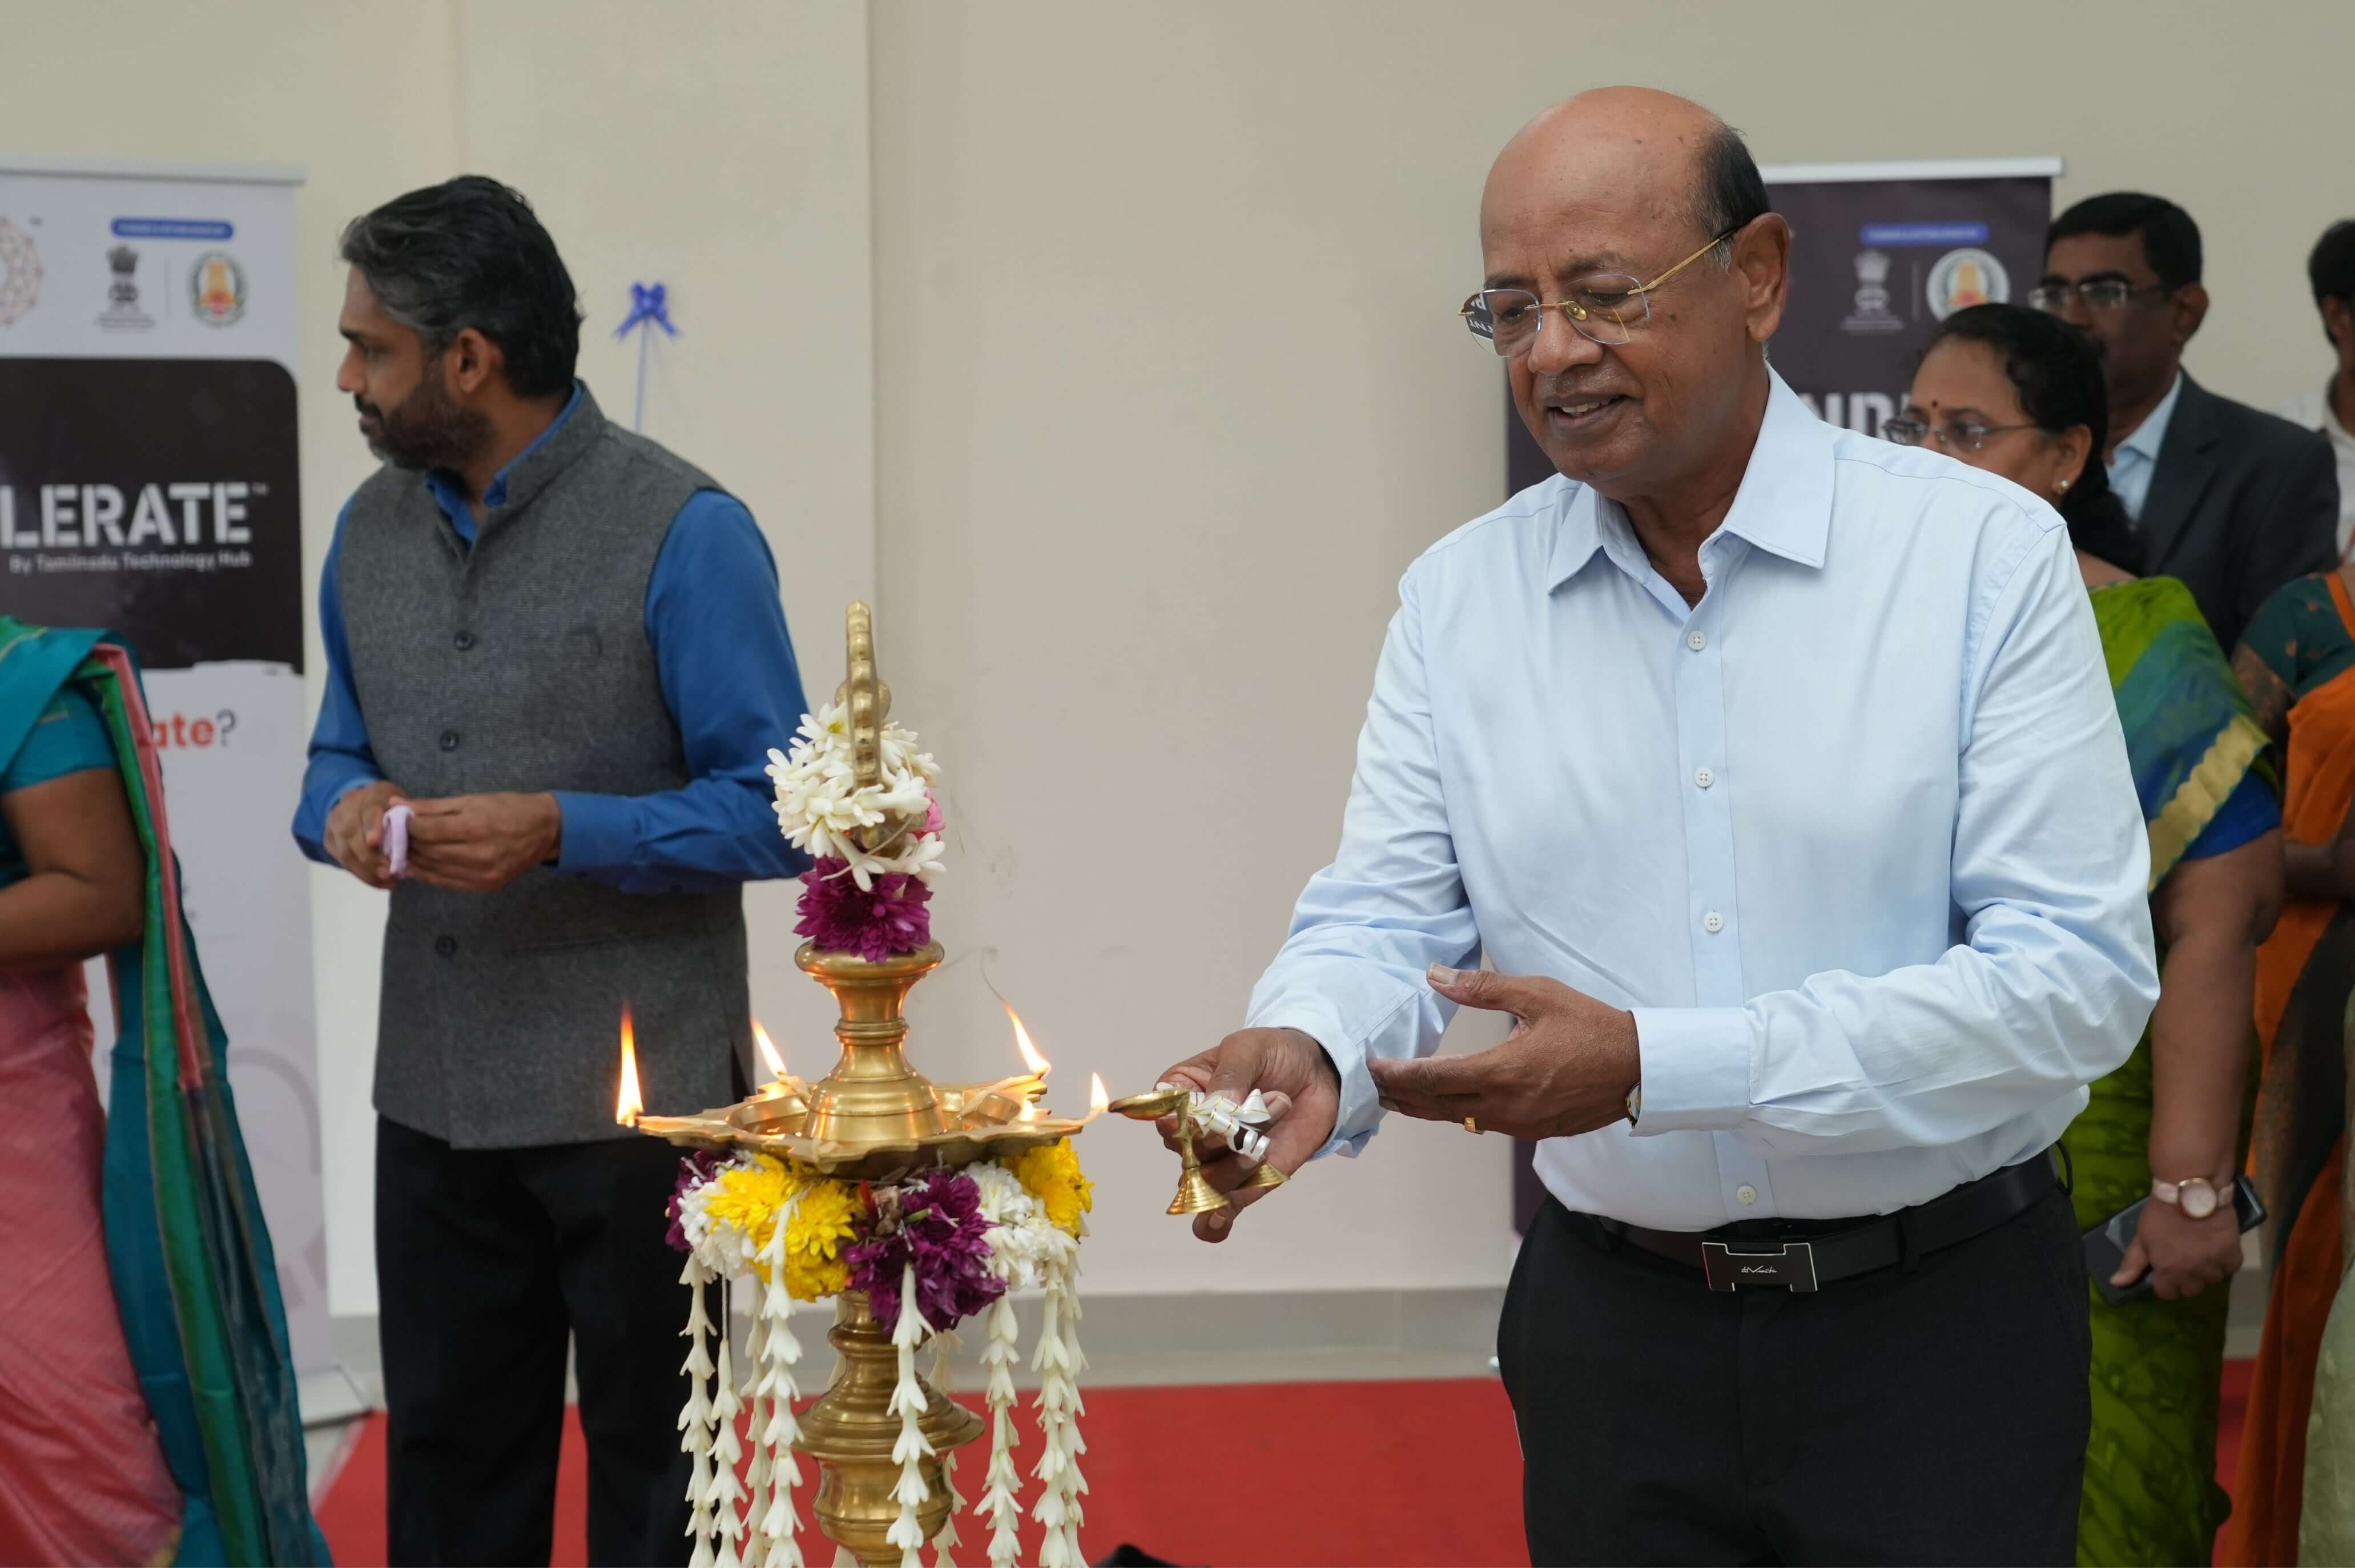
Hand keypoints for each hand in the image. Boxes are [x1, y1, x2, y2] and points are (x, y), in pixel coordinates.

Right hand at [324, 780, 406, 889]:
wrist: (366, 805)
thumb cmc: (395, 810)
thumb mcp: (406, 808)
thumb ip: (408, 822)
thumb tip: (413, 843)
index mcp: (373, 793)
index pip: (369, 808)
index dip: (372, 825)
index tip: (375, 841)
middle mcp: (349, 805)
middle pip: (351, 831)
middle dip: (370, 857)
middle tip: (389, 873)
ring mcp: (335, 822)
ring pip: (345, 849)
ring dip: (366, 870)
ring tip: (388, 882)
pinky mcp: (330, 839)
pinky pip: (342, 860)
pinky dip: (361, 874)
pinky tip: (379, 883)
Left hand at [401, 793, 562, 892]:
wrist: (545, 830)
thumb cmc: (509, 808)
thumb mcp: (472, 800)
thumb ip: (433, 806)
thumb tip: (396, 804)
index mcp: (476, 826)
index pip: (428, 830)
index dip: (407, 825)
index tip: (397, 819)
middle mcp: (480, 853)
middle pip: (430, 851)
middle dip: (408, 843)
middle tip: (395, 836)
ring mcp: (484, 873)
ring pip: (436, 869)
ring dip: (415, 860)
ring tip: (404, 850)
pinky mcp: (487, 885)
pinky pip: (449, 883)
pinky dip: (430, 875)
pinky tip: (419, 867)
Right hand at [1154, 1027, 1338, 1243]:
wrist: (1317, 1073)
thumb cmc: (1274, 1054)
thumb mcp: (1249, 1049)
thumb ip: (1230, 1076)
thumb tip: (1215, 1109)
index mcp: (1183, 1093)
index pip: (1164, 1114)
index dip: (1177, 1120)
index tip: (1196, 1117)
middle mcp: (1194, 1131)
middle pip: (1188, 1151)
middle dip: (1227, 1133)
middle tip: (1272, 1099)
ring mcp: (1219, 1159)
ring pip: (1209, 1179)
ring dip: (1245, 1156)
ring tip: (1278, 1116)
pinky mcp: (1247, 1180)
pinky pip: (1222, 1209)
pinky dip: (1215, 1220)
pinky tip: (1217, 1221)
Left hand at [1368, 964, 1638, 1139]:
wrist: (1639, 1068)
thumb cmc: (1590, 1026)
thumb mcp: (1537, 995)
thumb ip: (1482, 988)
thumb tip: (1434, 975)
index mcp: (1501, 1072)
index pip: (1432, 1079)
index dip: (1397, 1074)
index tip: (1373, 1066)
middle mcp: (1505, 1106)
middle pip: (1436, 1106)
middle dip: (1401, 1095)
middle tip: (1373, 1085)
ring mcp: (1520, 1124)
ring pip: (1459, 1120)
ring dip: (1426, 1108)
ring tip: (1400, 1097)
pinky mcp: (1534, 1131)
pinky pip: (1485, 1125)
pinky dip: (1458, 1114)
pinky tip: (1449, 1103)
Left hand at [2115, 1186, 2242, 1299]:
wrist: (2190, 1192)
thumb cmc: (2161, 1213)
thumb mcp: (2141, 1236)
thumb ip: (2132, 1262)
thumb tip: (2117, 1283)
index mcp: (2167, 1270)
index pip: (2167, 1294)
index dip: (2166, 1284)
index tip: (2166, 1272)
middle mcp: (2192, 1273)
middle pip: (2192, 1290)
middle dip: (2187, 1280)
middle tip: (2186, 1262)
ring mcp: (2213, 1265)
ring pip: (2213, 1280)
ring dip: (2208, 1271)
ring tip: (2203, 1254)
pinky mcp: (2233, 1254)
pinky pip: (2231, 1268)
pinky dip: (2226, 1263)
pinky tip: (2219, 1251)